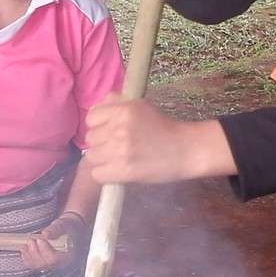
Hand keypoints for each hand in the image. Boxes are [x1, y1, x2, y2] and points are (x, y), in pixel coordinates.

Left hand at [17, 212, 85, 272]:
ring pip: (38, 265)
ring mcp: (52, 264)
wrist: (67, 228)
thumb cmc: (67, 226)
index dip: (45, 251)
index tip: (40, 240)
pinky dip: (27, 257)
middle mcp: (60, 262)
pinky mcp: (44, 262)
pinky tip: (24, 249)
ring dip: (29, 255)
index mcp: (69, 254)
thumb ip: (55, 229)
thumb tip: (45, 234)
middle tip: (31, 240)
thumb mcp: (63, 224)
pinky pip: (34, 265)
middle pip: (45, 264)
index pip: (55, 259)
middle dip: (35, 253)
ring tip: (27, 243)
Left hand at [84, 99, 234, 185]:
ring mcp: (120, 150)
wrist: (186, 150)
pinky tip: (117, 171)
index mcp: (124, 110)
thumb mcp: (142, 106)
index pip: (91, 118)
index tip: (109, 131)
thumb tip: (99, 105)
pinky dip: (105, 175)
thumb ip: (117, 101)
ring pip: (92, 157)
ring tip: (118, 159)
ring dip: (102, 160)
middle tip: (117, 146)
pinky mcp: (124, 171)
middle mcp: (120, 128)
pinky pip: (97, 174)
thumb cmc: (164, 128)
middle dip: (101, 143)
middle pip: (90, 139)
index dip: (98, 125)